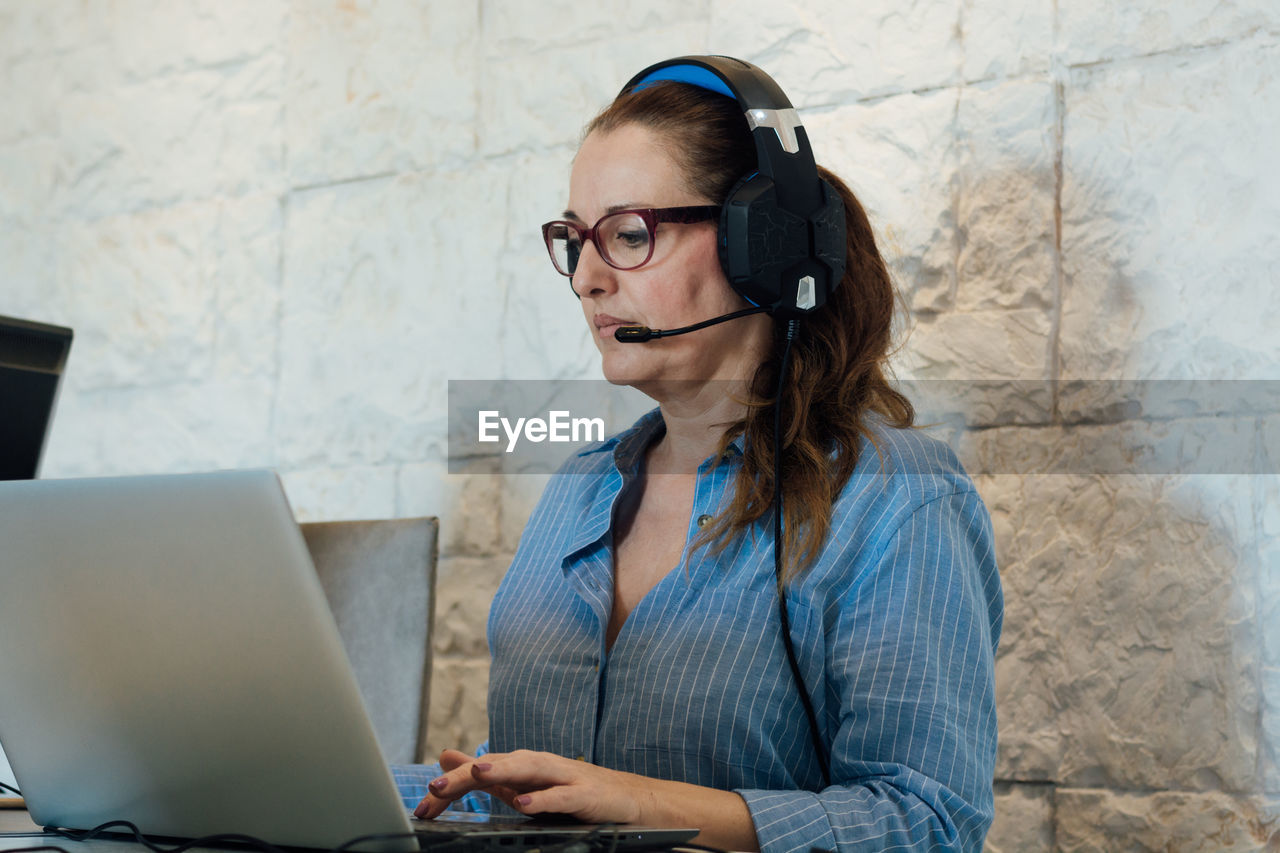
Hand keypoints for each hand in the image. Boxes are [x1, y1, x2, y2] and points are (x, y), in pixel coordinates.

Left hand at [413, 748, 649, 824]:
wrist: (625, 798)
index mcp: (521, 766)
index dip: (450, 787)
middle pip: (499, 765)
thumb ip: (486, 774)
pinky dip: (542, 798)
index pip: (479, 772)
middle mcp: (539, 766)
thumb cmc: (571, 789)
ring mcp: (563, 777)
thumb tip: (445, 759)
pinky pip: (561, 796)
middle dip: (466, 775)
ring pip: (530, 769)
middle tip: (435, 788)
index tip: (423, 806)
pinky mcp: (584, 794)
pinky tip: (523, 803)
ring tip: (477, 774)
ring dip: (503, 770)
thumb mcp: (523, 783)